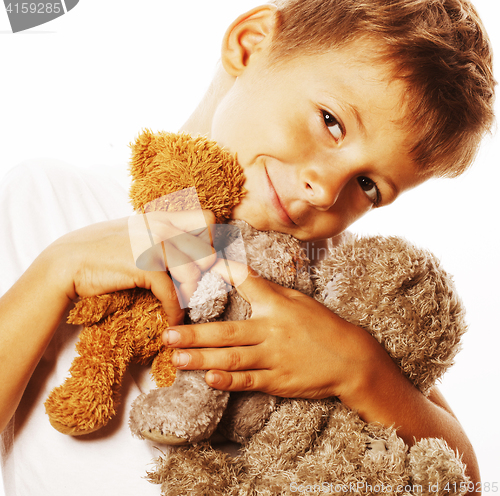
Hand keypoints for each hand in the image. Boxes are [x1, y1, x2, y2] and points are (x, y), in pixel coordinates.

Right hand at [45, 209, 216, 325]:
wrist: (66, 263)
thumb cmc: (101, 251)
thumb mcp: (135, 233)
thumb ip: (161, 235)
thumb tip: (189, 253)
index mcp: (162, 216)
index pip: (208, 220)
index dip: (210, 242)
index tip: (201, 263)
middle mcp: (161, 226)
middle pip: (207, 252)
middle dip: (204, 274)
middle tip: (192, 289)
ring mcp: (153, 243)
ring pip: (194, 275)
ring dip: (189, 296)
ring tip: (180, 306)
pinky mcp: (144, 265)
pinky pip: (173, 294)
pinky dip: (175, 311)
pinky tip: (171, 319)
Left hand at [163, 259, 379, 399]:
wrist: (350, 359)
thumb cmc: (321, 325)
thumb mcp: (298, 300)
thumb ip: (267, 289)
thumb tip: (239, 272)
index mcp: (277, 306)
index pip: (246, 284)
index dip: (223, 273)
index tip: (198, 266)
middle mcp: (272, 331)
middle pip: (227, 332)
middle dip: (194, 334)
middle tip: (167, 335)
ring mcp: (274, 358)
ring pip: (232, 359)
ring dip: (201, 359)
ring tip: (176, 358)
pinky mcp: (278, 381)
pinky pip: (249, 382)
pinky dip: (228, 382)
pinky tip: (208, 379)